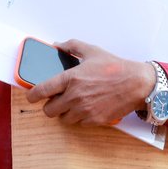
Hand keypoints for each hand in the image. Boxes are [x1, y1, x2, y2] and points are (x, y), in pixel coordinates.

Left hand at [25, 39, 155, 126]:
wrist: (136, 83)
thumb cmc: (115, 67)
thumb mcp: (91, 50)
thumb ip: (71, 46)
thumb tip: (57, 45)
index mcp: (71, 78)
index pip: (42, 90)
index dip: (32, 95)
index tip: (31, 96)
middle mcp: (75, 96)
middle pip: (49, 110)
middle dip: (49, 105)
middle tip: (56, 99)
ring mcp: (84, 110)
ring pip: (63, 119)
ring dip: (64, 113)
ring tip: (72, 103)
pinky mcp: (94, 120)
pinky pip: (78, 123)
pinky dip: (79, 117)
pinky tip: (85, 107)